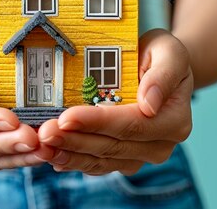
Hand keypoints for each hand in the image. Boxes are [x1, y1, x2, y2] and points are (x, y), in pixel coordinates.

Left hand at [37, 29, 192, 174]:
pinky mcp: (123, 160)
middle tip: (44, 132)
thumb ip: (163, 75)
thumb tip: (149, 104)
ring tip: (42, 145)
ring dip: (69, 154)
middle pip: (111, 146)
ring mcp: (140, 156)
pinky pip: (96, 164)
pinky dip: (72, 160)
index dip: (97, 123)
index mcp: (174, 120)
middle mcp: (160, 145)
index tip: (67, 117)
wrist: (158, 68)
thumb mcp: (169, 52)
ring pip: (100, 160)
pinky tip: (52, 155)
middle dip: (74, 140)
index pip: (130, 125)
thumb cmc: (161, 56)